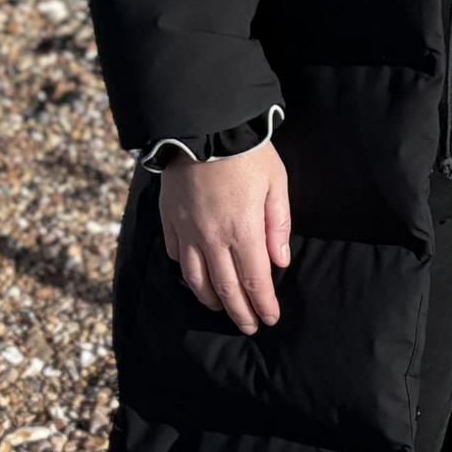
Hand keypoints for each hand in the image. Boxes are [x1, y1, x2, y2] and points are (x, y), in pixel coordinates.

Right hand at [158, 142, 291, 333]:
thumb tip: (281, 262)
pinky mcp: (169, 220)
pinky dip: (187, 272)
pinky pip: (176, 256)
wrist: (203, 125)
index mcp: (243, 230)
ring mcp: (187, 231)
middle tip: (249, 326)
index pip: (255, 280)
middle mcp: (212, 238)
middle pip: (226, 288)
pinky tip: (196, 276)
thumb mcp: (276, 183)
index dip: (263, 304)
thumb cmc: (247, 152)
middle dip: (240, 312)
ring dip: (211, 299)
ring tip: (222, 308)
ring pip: (196, 279)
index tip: (270, 319)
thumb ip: (278, 224)